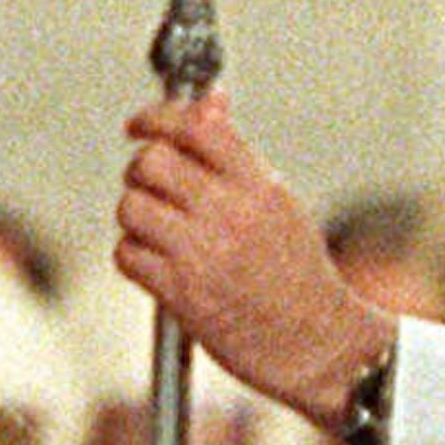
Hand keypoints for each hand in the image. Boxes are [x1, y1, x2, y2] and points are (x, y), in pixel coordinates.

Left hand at [117, 91, 385, 422]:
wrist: (316, 344)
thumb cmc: (296, 274)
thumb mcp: (278, 202)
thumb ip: (237, 154)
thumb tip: (210, 100)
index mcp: (258, 185)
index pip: (196, 126)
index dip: (158, 117)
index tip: (140, 126)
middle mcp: (230, 214)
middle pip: (152, 162)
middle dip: (140, 170)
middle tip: (149, 186)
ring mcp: (203, 254)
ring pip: (131, 207)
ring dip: (134, 215)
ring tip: (156, 230)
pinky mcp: (181, 295)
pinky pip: (128, 254)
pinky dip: (132, 255)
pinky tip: (155, 263)